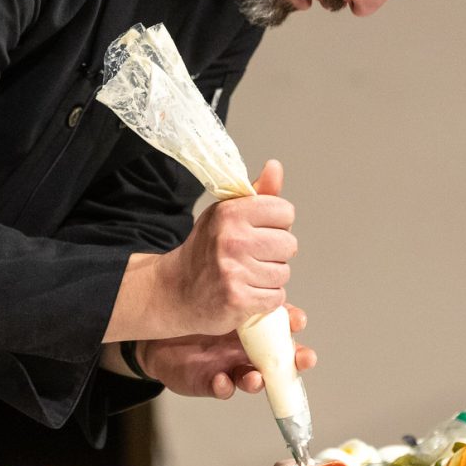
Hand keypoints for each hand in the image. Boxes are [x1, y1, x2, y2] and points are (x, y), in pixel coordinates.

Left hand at [141, 303, 316, 398]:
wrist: (161, 331)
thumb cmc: (194, 310)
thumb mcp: (216, 295)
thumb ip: (238, 288)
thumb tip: (254, 273)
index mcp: (254, 328)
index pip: (282, 327)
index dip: (294, 326)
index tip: (299, 320)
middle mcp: (248, 352)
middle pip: (279, 360)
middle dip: (294, 363)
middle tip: (303, 359)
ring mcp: (231, 368)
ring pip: (253, 379)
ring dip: (257, 381)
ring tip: (256, 378)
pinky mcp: (210, 382)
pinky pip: (221, 388)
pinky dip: (224, 386)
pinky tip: (222, 381)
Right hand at [150, 160, 295, 336]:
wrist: (176, 291)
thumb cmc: (206, 250)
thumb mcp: (226, 215)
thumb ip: (257, 193)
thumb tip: (275, 166)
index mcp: (229, 213)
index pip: (285, 212)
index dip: (277, 224)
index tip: (259, 231)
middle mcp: (231, 239)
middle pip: (289, 244)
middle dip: (275, 253)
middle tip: (251, 257)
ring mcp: (233, 271)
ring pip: (283, 273)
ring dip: (270, 278)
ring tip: (246, 275)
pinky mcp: (237, 299)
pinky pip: (275, 297)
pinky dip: (265, 299)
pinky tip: (245, 292)